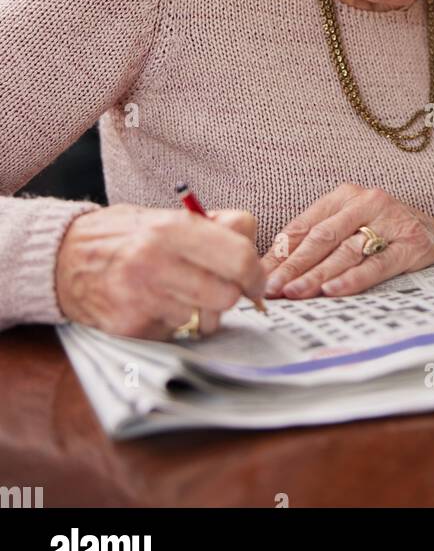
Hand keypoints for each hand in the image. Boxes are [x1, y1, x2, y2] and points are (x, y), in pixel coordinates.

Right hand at [55, 204, 264, 339]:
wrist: (61, 258)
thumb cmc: (123, 235)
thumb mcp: (166, 216)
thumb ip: (212, 226)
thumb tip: (250, 239)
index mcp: (170, 229)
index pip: (238, 258)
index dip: (255, 274)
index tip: (255, 282)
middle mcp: (155, 264)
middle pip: (226, 296)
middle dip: (230, 295)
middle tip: (221, 289)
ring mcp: (139, 300)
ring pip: (203, 320)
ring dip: (200, 312)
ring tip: (178, 293)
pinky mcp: (128, 329)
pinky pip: (175, 333)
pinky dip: (173, 323)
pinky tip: (154, 305)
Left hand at [261, 182, 433, 298]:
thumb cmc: (389, 235)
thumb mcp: (353, 228)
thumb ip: (317, 242)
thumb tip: (271, 268)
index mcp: (347, 195)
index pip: (304, 225)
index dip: (280, 252)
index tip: (259, 274)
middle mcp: (367, 201)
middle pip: (320, 237)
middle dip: (292, 266)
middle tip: (270, 288)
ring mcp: (391, 222)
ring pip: (344, 251)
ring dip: (315, 275)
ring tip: (294, 293)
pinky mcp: (410, 245)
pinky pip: (375, 265)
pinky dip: (352, 279)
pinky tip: (333, 291)